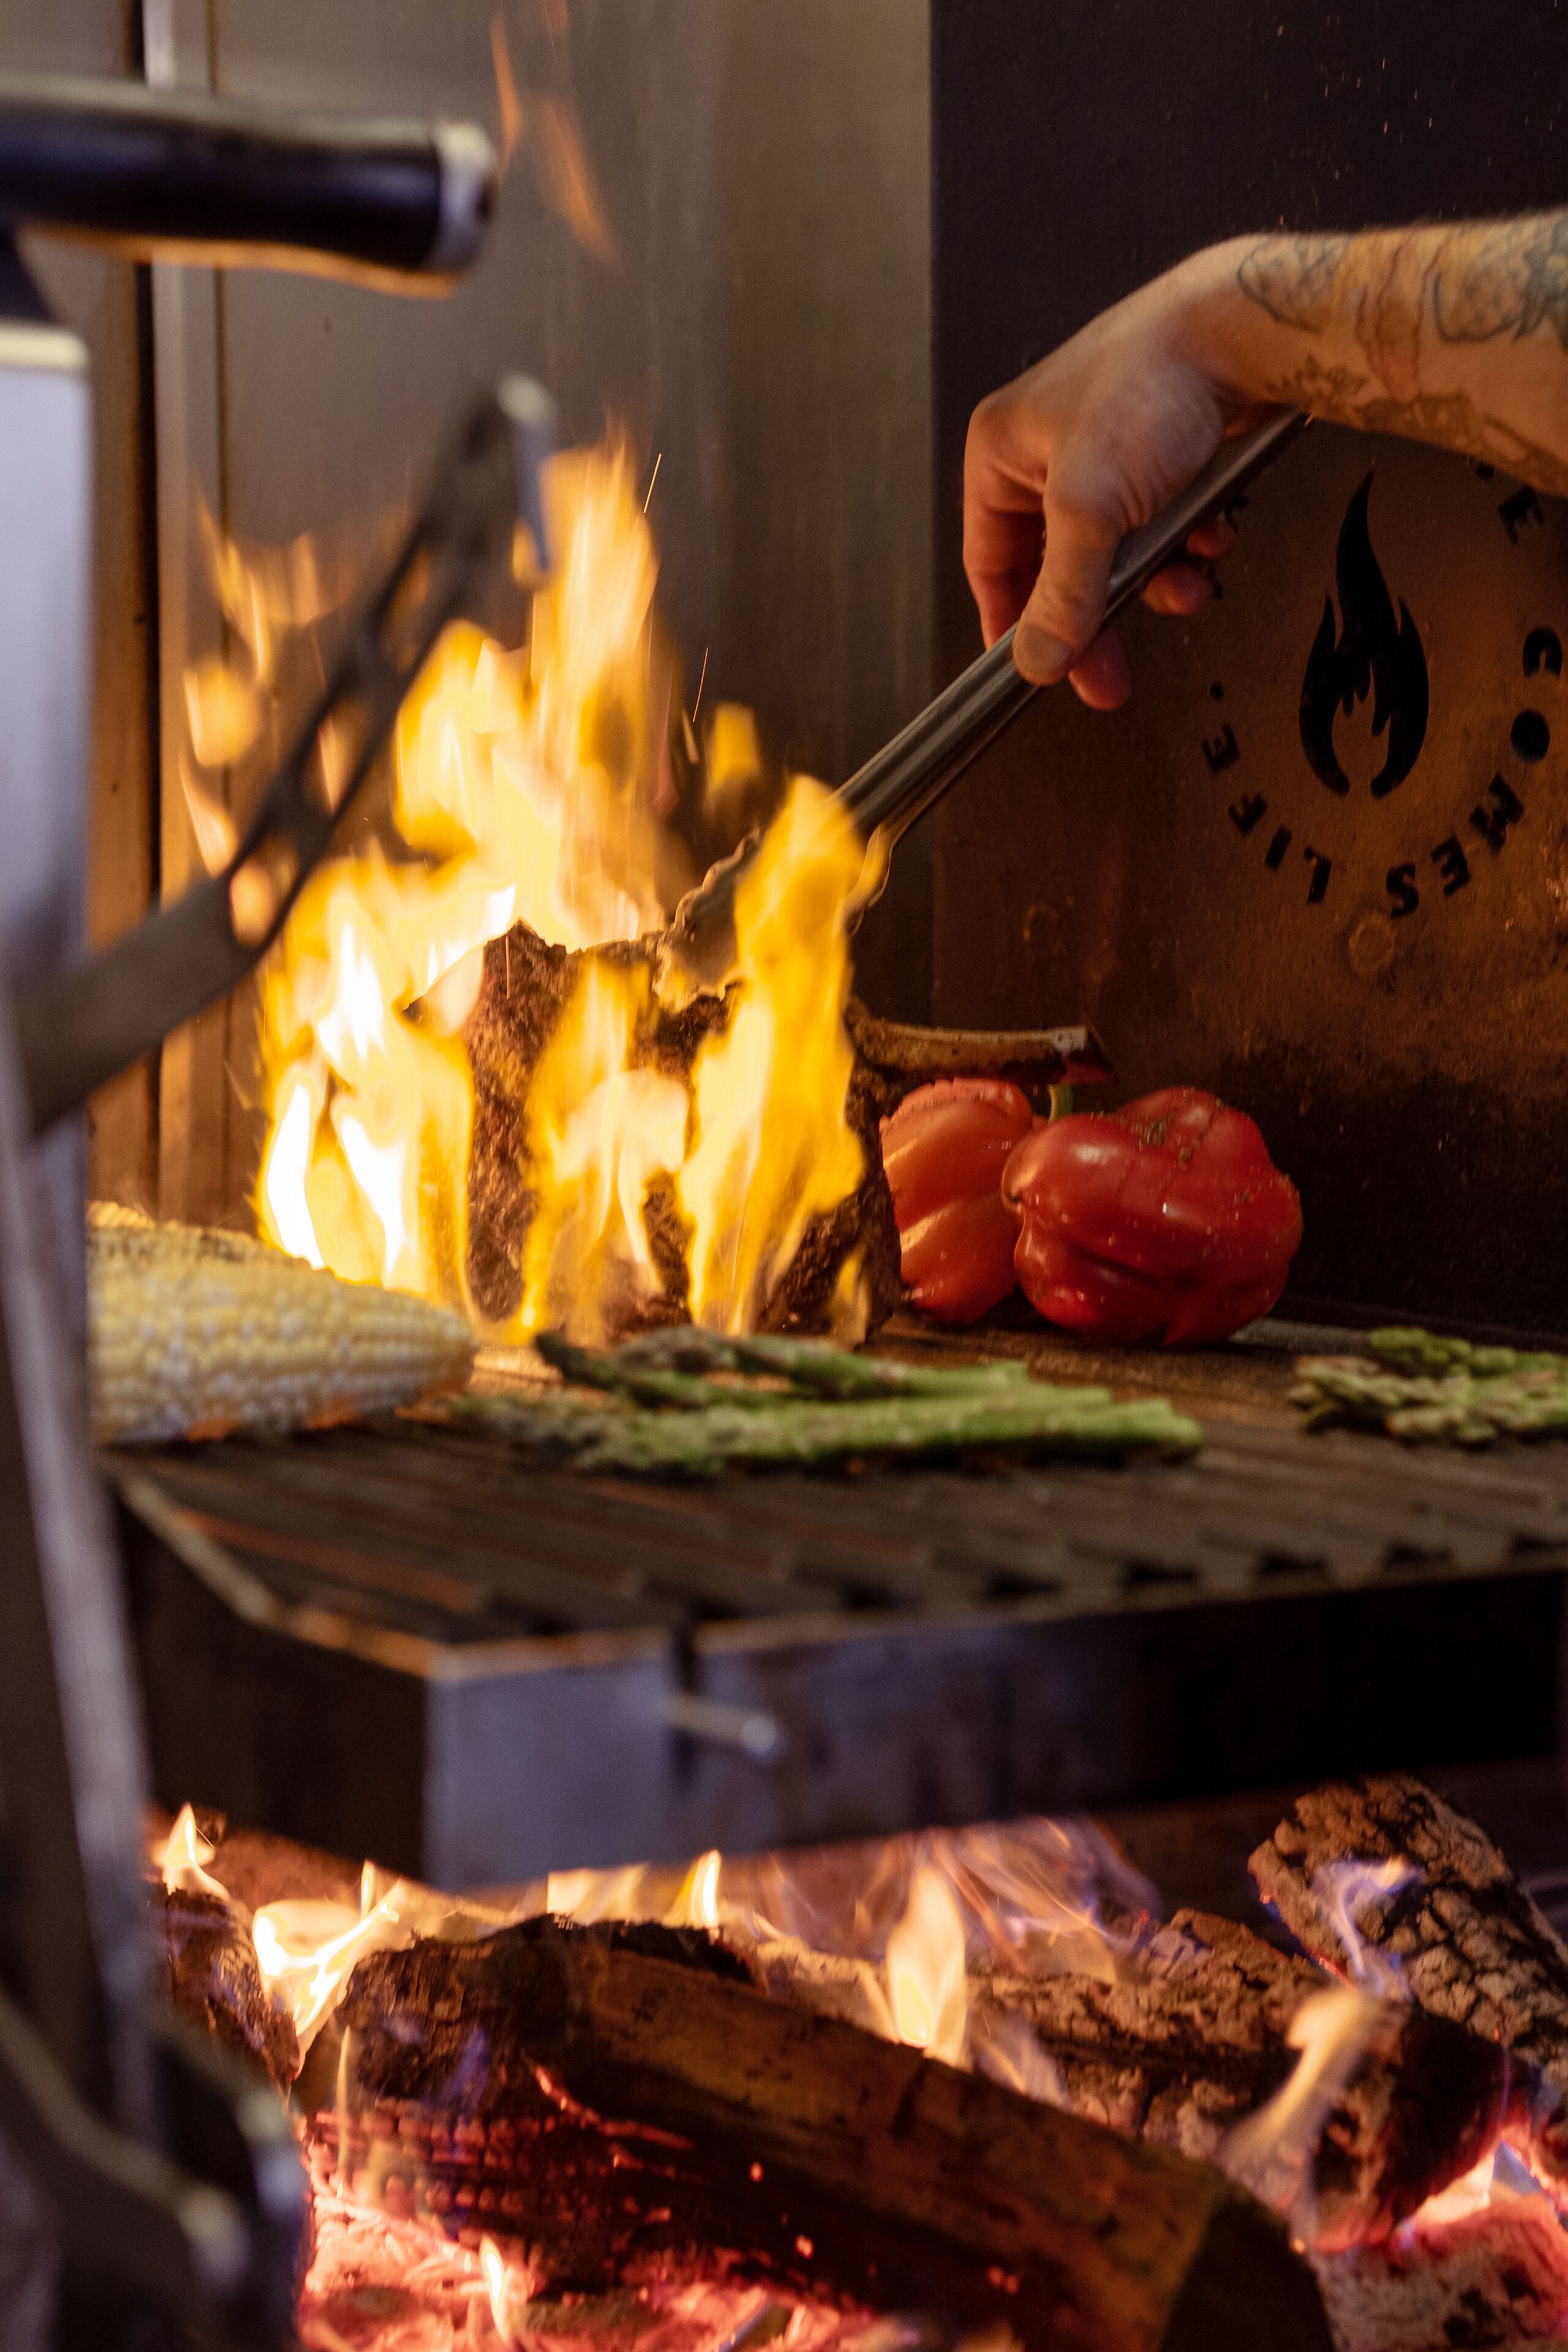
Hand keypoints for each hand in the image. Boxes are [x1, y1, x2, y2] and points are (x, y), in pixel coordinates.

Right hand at [964, 253, 1255, 709]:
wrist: (1244, 330)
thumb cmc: (1154, 381)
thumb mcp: (1091, 510)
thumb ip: (1063, 594)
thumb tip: (1038, 658)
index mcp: (1003, 451)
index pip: (989, 561)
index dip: (1012, 624)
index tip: (1036, 670)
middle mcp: (1049, 450)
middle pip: (1058, 568)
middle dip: (1097, 617)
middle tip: (1111, 674)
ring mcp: (1108, 452)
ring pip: (1119, 553)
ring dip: (1156, 580)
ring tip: (1187, 585)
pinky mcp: (1161, 454)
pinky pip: (1163, 526)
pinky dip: (1188, 543)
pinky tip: (1210, 536)